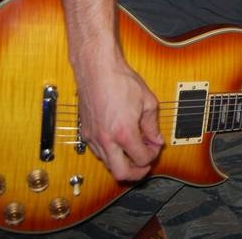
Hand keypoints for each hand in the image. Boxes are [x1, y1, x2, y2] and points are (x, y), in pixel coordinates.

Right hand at [76, 54, 162, 180]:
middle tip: (145, 162)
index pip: (141, 159)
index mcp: (123, 133)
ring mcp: (93, 137)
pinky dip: (111, 152)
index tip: (155, 145)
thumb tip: (156, 139)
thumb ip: (152, 125)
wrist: (97, 68)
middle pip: (121, 173)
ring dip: (123, 161)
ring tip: (134, 147)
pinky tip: (120, 140)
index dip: (152, 155)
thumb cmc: (120, 80)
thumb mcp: (147, 101)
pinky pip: (99, 152)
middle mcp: (105, 139)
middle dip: (136, 172)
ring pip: (108, 164)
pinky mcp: (85, 132)